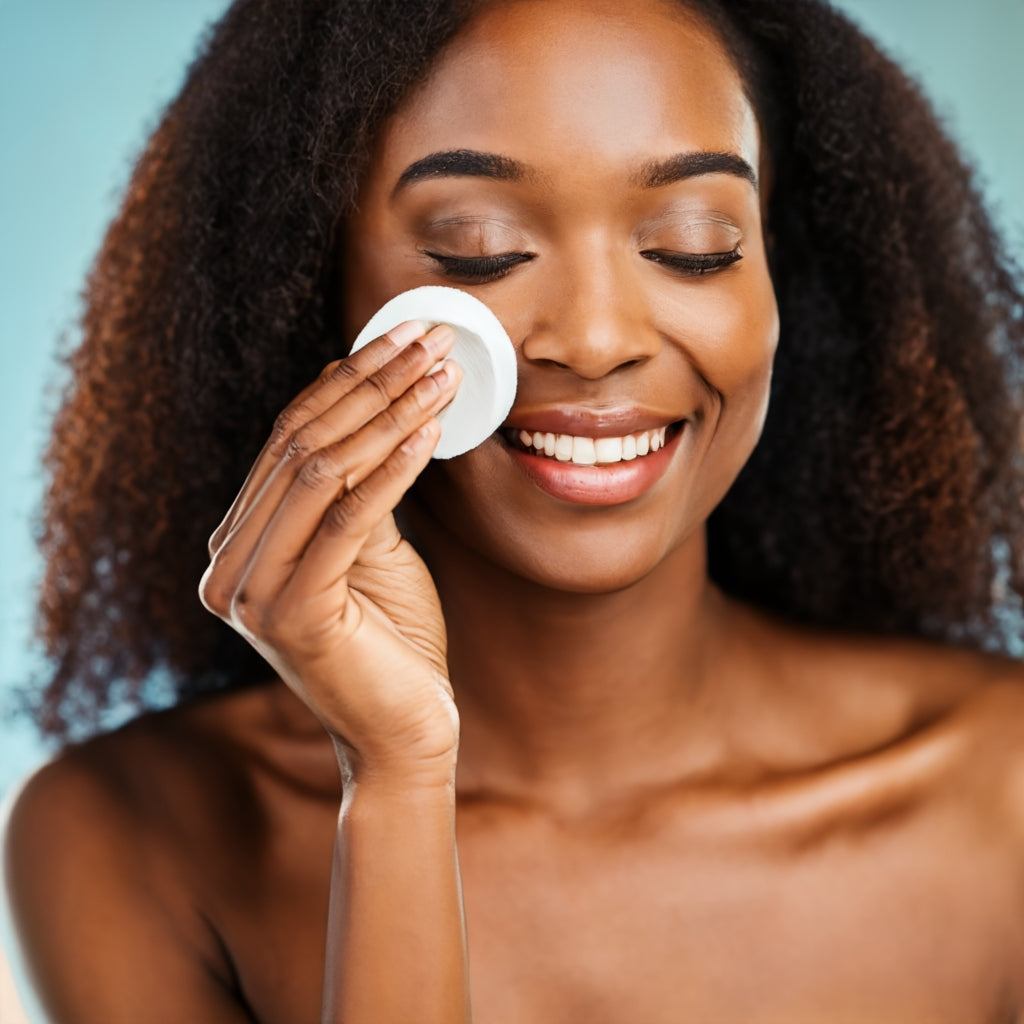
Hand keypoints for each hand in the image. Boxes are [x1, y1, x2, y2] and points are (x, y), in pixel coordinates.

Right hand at [199, 321, 462, 779]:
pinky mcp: (291, 615)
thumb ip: (355, 486)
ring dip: (387, 414)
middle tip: (429, 338)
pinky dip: (391, 469)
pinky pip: (346, 520)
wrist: (407, 735)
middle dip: (372, 383)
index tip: (400, 336)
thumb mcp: (371, 549)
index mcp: (240, 545)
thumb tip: (364, 395)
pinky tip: (429, 430)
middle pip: (301, 445)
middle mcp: (228, 565)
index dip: (346, 381)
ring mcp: (249, 593)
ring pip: (319, 472)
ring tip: (440, 374)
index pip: (288, 440)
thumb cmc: (395, 641)